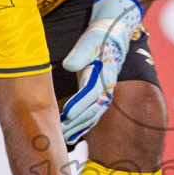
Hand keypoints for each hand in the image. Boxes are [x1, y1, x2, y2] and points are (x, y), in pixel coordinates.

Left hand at [60, 0, 142, 146]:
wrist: (113, 35)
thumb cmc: (100, 37)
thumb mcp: (90, 41)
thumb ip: (81, 54)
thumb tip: (69, 66)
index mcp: (104, 76)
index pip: (90, 94)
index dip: (78, 105)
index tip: (66, 114)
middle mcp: (106, 89)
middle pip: (91, 111)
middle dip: (76, 123)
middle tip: (59, 132)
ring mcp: (103, 95)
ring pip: (91, 117)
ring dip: (78, 128)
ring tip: (63, 138)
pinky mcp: (98, 96)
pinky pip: (91, 115)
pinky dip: (81, 126)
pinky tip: (71, 135)